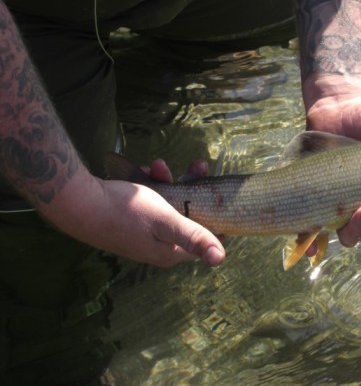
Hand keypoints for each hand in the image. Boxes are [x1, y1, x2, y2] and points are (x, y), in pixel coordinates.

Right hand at [43, 162, 224, 267]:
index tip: (219, 192)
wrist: (76, 203)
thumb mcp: (166, 221)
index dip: (215, 214)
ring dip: (168, 182)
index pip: (205, 238)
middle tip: (196, 166)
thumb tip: (220, 259)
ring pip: (169, 205)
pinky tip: (143, 170)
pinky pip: (150, 202)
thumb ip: (193, 236)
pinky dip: (150, 185)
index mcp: (170, 252)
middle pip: (188, 216)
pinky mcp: (130, 222)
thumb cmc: (124, 212)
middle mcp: (158, 247)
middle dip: (192, 189)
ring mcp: (143, 234)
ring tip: (159, 165)